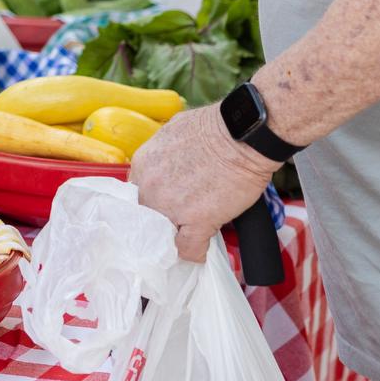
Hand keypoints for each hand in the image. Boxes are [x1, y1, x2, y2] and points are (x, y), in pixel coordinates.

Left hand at [127, 103, 276, 262]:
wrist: (243, 135)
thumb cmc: (215, 128)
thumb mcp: (173, 133)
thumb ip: (162, 155)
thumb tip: (167, 166)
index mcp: (143, 164)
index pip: (137, 193)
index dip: (152, 200)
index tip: (164, 204)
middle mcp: (151, 186)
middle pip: (147, 215)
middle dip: (162, 218)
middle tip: (180, 217)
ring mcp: (171, 206)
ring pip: (164, 235)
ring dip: (177, 235)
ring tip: (191, 232)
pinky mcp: (197, 222)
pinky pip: (189, 250)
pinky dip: (197, 252)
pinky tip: (204, 246)